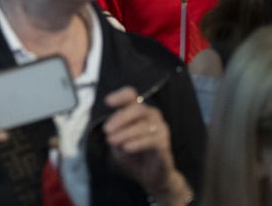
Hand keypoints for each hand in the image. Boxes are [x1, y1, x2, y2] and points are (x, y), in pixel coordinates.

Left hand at [103, 86, 187, 202]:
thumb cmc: (133, 154)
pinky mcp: (164, 144)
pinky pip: (151, 140)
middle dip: (120, 118)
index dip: (120, 96)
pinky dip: (137, 143)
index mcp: (139, 111)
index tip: (108, 102)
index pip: (131, 95)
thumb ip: (114, 132)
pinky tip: (126, 147)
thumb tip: (110, 128)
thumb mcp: (118, 141)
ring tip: (112, 141)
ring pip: (143, 125)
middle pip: (138, 108)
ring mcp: (161, 129)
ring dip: (125, 133)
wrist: (150, 176)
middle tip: (106, 130)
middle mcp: (152, 116)